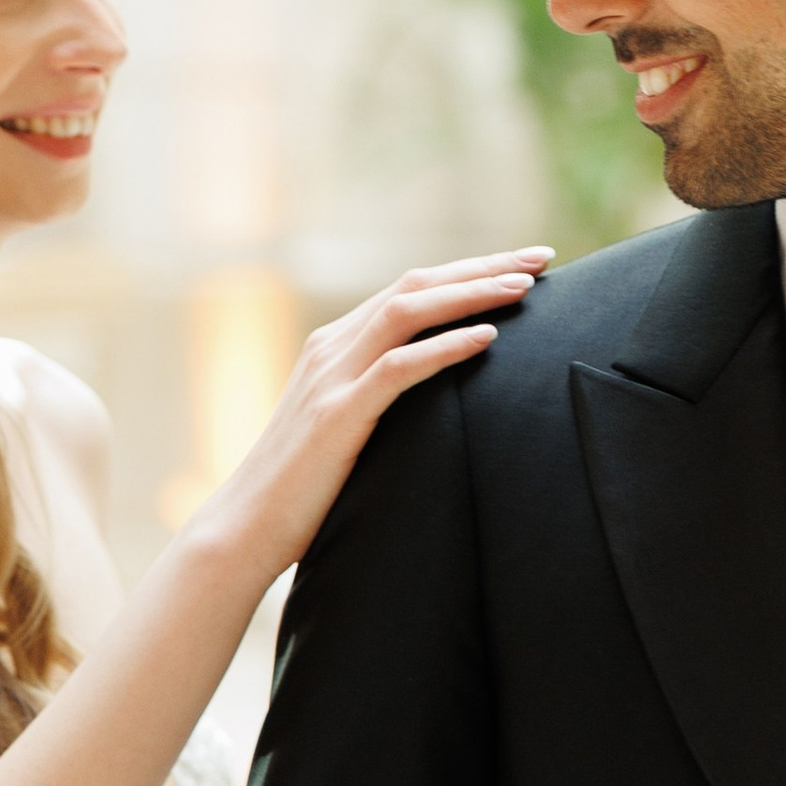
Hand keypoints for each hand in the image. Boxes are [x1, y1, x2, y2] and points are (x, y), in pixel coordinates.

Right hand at [202, 252, 552, 581]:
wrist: (245, 527)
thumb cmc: (302, 488)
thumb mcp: (343, 427)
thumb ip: (377, 397)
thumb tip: (433, 395)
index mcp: (335, 347)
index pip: (408, 291)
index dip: (467, 272)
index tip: (520, 265)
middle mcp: (332, 349)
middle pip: (415, 286)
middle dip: (482, 268)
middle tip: (541, 258)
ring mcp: (332, 378)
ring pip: (407, 312)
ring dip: (471, 293)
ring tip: (524, 287)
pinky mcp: (337, 415)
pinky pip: (399, 368)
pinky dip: (446, 347)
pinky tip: (487, 338)